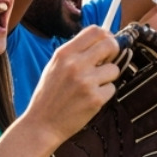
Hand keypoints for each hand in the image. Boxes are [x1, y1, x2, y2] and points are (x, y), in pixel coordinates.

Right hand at [24, 26, 119, 143]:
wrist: (42, 124)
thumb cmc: (48, 96)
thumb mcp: (54, 66)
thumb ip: (75, 53)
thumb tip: (101, 42)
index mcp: (64, 54)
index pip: (95, 31)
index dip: (106, 36)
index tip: (107, 44)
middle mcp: (75, 65)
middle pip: (110, 45)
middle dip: (114, 52)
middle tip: (107, 62)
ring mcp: (87, 82)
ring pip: (114, 69)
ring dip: (108, 77)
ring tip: (92, 86)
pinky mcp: (96, 99)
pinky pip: (112, 89)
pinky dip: (104, 94)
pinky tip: (90, 99)